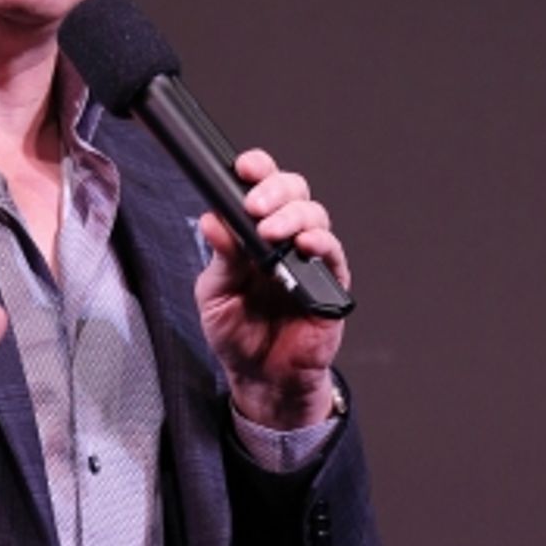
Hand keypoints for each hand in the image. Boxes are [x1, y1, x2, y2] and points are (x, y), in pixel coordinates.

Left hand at [195, 149, 349, 429]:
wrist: (261, 378)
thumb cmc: (236, 334)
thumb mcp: (215, 295)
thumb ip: (219, 257)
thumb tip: (212, 220)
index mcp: (253, 234)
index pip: (261, 188)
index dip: (257, 170)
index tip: (243, 168)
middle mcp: (284, 239)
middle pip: (293, 191)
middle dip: (275, 189)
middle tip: (254, 207)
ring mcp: (309, 258)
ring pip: (315, 215)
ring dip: (294, 216)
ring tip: (272, 232)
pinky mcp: (330, 283)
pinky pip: (333, 254)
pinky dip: (321, 243)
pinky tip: (304, 245)